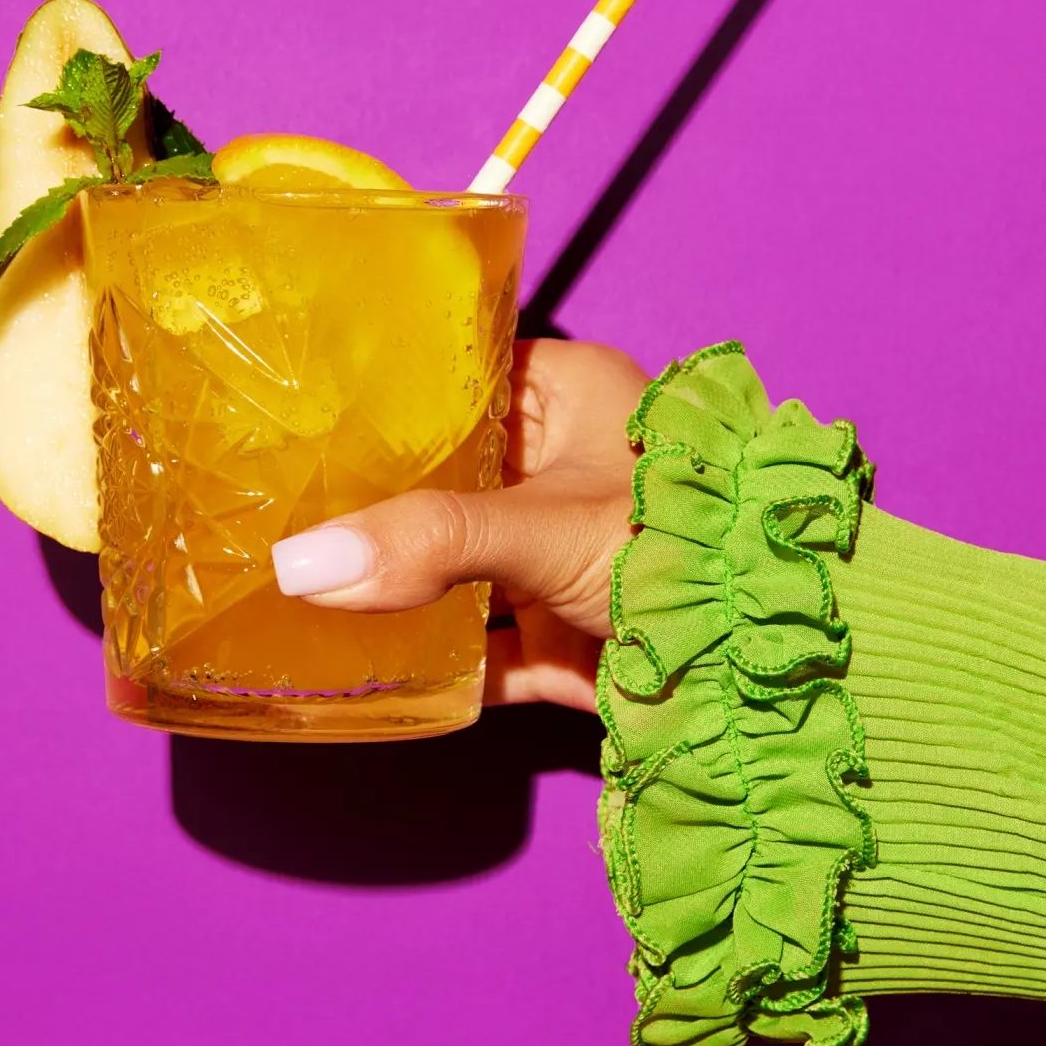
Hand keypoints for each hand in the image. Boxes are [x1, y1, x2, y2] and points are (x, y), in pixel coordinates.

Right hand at [269, 339, 647, 712]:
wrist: (768, 667)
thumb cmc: (681, 546)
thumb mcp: (540, 525)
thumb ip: (425, 541)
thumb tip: (300, 565)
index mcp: (572, 397)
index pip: (457, 378)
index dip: (383, 397)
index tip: (302, 411)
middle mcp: (564, 470)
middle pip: (444, 479)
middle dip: (374, 501)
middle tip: (277, 503)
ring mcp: (561, 557)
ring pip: (453, 566)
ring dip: (393, 585)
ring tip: (298, 584)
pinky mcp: (561, 638)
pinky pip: (474, 647)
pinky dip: (425, 661)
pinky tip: (356, 666)